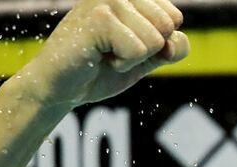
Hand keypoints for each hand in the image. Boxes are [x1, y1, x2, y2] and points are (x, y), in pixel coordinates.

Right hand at [17, 0, 189, 107]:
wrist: (61, 87)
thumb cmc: (100, 69)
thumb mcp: (146, 58)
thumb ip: (171, 48)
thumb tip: (172, 42)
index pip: (175, 18)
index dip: (156, 44)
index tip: (126, 45)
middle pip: (168, 28)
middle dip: (145, 51)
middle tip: (113, 51)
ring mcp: (108, 0)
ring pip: (155, 40)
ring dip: (131, 58)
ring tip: (104, 53)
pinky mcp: (99, 18)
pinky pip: (138, 50)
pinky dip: (122, 64)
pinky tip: (97, 57)